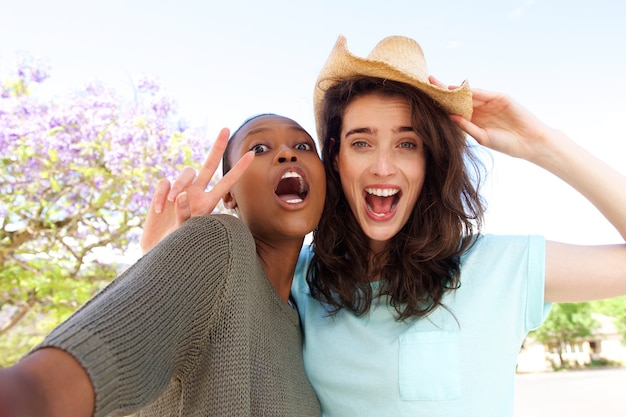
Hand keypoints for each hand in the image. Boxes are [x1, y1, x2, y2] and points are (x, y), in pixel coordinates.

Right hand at [140, 128, 253, 252]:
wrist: (157, 252)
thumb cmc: (176, 246)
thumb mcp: (184, 233)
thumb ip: (184, 214)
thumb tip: (181, 195)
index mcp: (208, 203)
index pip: (226, 182)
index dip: (238, 169)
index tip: (252, 154)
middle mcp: (197, 193)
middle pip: (209, 165)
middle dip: (217, 147)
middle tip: (225, 129)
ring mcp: (180, 191)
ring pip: (184, 173)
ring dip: (178, 184)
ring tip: (169, 203)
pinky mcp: (163, 192)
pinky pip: (164, 183)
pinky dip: (160, 194)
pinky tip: (158, 210)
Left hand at [429, 76, 559, 162]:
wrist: (529, 142)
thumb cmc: (505, 144)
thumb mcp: (482, 136)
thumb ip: (467, 126)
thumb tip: (449, 117)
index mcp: (474, 120)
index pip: (455, 110)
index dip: (442, 104)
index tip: (427, 99)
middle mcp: (480, 110)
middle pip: (459, 98)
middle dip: (445, 91)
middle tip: (429, 82)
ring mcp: (490, 102)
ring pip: (470, 94)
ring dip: (456, 89)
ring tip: (440, 84)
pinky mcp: (501, 98)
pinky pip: (484, 93)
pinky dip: (473, 91)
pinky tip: (460, 89)